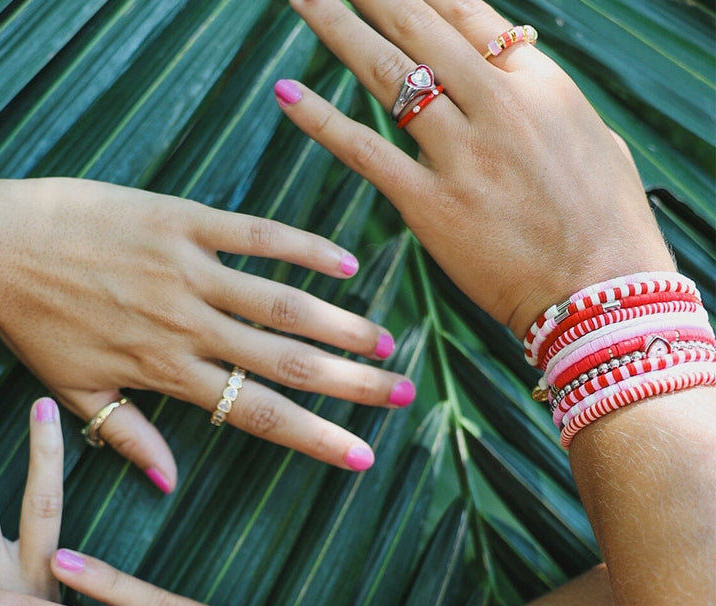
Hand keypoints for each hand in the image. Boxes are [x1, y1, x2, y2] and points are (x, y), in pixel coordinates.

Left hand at [0, 176, 414, 488]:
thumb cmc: (33, 323)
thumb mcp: (77, 392)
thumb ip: (130, 436)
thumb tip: (170, 484)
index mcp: (168, 372)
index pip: (258, 414)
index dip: (316, 437)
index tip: (363, 454)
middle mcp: (189, 325)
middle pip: (287, 362)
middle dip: (351, 384)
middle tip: (402, 395)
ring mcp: (189, 270)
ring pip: (283, 302)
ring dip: (340, 323)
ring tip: (385, 343)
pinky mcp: (182, 221)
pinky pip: (255, 234)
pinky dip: (304, 247)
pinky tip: (346, 262)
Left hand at [278, 0, 673, 336]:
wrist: (599, 291)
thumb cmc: (605, 221)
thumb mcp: (589, 137)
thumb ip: (542, 101)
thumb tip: (516, 74)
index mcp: (539, 83)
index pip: (468, 13)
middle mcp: (496, 105)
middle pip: (421, 27)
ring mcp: (461, 154)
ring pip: (388, 74)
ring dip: (338, 29)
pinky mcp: (429, 204)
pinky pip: (364, 151)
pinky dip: (321, 120)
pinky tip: (287, 91)